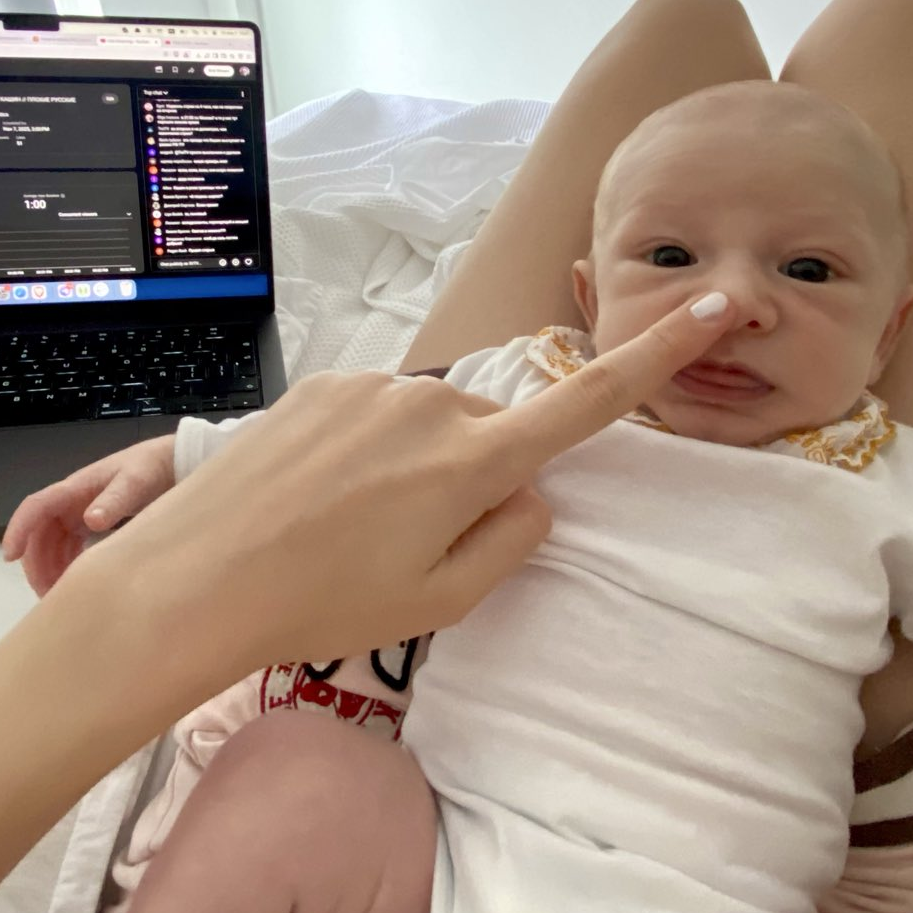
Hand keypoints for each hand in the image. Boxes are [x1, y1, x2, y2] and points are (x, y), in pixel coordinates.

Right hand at [2, 437, 177, 595]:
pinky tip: (72, 582)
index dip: (19, 529)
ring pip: (51, 543)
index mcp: (75, 488)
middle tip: (45, 594)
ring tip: (58, 595)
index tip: (9, 556)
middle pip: (40, 533)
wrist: (172, 461)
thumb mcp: (136, 483)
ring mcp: (78, 513)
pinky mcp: (88, 523)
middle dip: (36, 562)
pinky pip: (67, 546)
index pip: (36, 507)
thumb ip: (115, 501)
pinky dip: (64, 565)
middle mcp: (70, 501)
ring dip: (48, 568)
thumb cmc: (152, 467)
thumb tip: (90, 521)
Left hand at [61, 291, 736, 681]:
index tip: (718, 306)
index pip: (590, 402)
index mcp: (473, 462)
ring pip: (430, 425)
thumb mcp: (439, 601)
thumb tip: (535, 495)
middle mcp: (431, 405)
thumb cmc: (321, 606)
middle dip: (475, 476)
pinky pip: (377, 414)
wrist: (194, 577)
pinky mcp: (324, 383)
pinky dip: (367, 453)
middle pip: (494, 431)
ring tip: (346, 529)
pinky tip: (318, 500)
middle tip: (407, 545)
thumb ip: (510, 542)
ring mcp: (373, 387)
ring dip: (414, 467)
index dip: (661, 355)